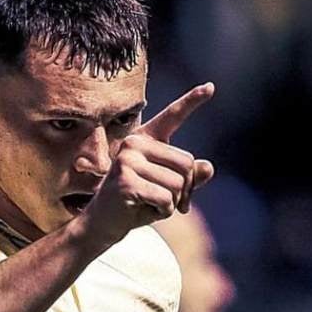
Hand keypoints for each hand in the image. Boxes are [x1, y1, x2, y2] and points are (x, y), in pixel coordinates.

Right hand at [81, 83, 216, 247]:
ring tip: (151, 206)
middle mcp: (134, 143)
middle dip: (185, 190)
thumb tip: (208, 168)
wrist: (102, 224)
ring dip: (172, 203)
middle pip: (186, 163)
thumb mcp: (166, 188)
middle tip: (170, 203)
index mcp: (144, 139)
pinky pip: (165, 199)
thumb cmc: (136, 203)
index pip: (171, 117)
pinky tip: (146, 212)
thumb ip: (188, 177)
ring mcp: (128, 161)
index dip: (191, 101)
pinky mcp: (126, 182)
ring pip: (178, 184)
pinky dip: (163, 212)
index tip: (210, 86)